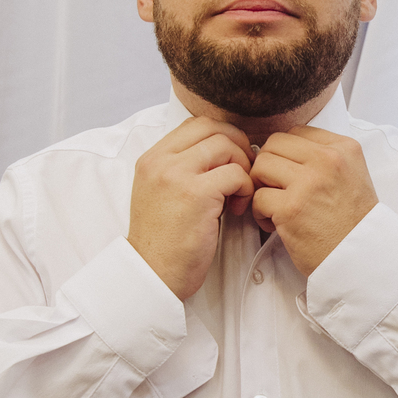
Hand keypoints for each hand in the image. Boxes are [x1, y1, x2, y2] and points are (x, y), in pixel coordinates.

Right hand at [128, 118, 253, 298]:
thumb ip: (184, 169)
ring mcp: (177, 175)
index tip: (232, 159)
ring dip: (243, 168)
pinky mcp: (196, 194)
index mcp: (152, 158)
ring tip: (239, 194)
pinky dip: (246, 189)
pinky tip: (236, 210)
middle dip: (238, 146)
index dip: (222, 136)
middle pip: (213, 128)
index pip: (195, 124)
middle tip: (244, 172)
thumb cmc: (164, 241)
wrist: (152, 273)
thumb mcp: (162, 194)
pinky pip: (236, 175)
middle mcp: (161, 161)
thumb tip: (225, 152)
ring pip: (226, 146)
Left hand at [250, 128, 377, 277]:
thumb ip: (325, 158)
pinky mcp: (291, 209)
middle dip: (268, 167)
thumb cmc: (354, 223)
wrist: (362, 259)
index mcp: (344, 148)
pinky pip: (258, 197)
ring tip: (274, 206)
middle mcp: (328, 160)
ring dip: (261, 187)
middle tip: (276, 189)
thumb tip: (285, 149)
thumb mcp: (353, 176)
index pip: (296, 132)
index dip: (285, 154)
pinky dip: (260, 213)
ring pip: (261, 166)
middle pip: (274, 144)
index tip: (289, 174)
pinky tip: (275, 224)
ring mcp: (308, 183)